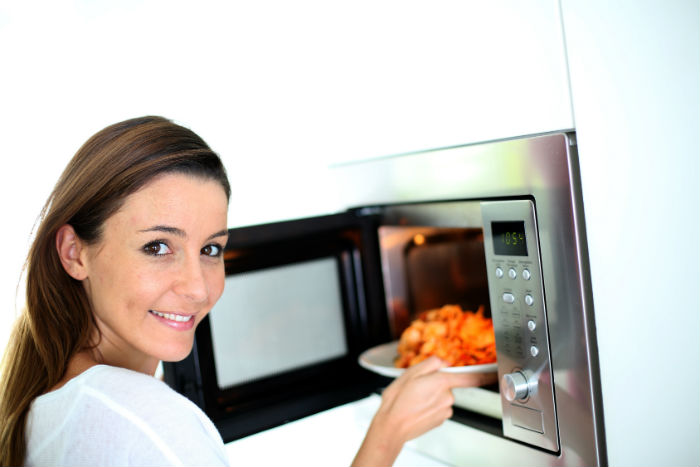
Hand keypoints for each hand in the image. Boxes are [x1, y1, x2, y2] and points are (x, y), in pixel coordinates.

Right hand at [351, 357, 496, 466]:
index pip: (470, 377)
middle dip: (436, 384)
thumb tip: (444, 362)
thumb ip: (431, 363)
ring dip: (432, 396)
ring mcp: (445, 410)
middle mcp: (447, 397)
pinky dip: (430, 406)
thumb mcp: (410, 372)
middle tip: (418, 387)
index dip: (485, 375)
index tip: (494, 373)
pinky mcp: (441, 420)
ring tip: (414, 400)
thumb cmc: (398, 401)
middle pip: (448, 384)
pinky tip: (418, 408)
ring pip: (443, 396)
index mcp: (441, 382)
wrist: (392, 426)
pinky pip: (439, 408)